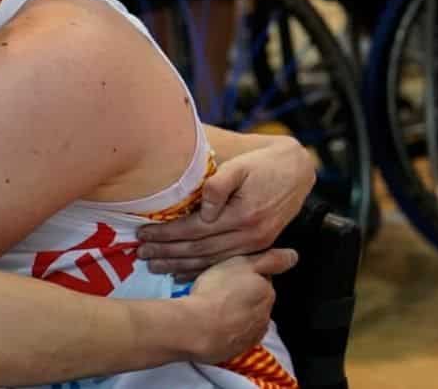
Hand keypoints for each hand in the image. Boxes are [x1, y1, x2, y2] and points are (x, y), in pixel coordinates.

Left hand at [137, 137, 313, 278]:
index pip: (194, 230)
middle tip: (140, 254)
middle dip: (167, 253)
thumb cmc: (264, 164)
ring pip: (210, 261)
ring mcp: (255, 245)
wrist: (297, 171)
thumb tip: (202, 209)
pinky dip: (200, 270)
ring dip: (179, 266)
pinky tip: (182, 274)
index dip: (167, 234)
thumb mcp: (240, 166)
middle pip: (199, 250)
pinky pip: (224, 264)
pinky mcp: (258, 247)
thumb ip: (219, 185)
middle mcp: (249, 235)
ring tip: (154, 266)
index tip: (143, 234)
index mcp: (242, 215)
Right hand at [183, 252, 284, 363]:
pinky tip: (213, 324)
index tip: (231, 274)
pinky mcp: (237, 350)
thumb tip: (293, 256)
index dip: (246, 275)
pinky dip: (228, 330)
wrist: (197, 328)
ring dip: (236, 314)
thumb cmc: (217, 292)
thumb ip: (271, 260)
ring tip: (215, 308)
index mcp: (267, 292)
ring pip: (246, 319)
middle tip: (221, 290)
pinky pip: (235, 336)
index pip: (262, 279)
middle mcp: (264, 315)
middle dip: (243, 295)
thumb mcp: (243, 263)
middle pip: (255, 300)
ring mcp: (251, 335)